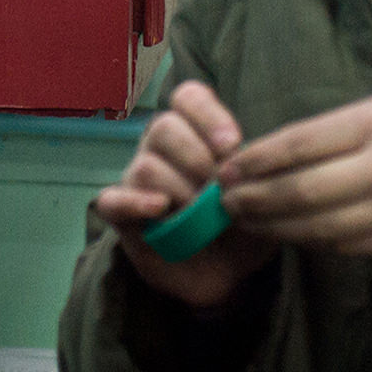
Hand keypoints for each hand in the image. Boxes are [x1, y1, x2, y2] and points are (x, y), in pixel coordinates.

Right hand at [93, 81, 277, 307]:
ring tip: (198, 215)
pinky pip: (113, 200)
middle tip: (217, 188)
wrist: (226, 274)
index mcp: (192, 133)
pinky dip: (135, 202)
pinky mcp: (122, 215)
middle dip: (196, 156)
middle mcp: (159, 148)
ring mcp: (136, 180)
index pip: (188, 98)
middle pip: (163, 127)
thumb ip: (251, 174)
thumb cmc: (241, 223)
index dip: (208, 114)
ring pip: (146, 165)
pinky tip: (160, 209)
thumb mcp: (258, 196)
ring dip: (178, 190)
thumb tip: (240, 162)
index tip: (232, 144)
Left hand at [217, 89, 371, 258]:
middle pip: (301, 191)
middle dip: (254, 199)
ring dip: (273, 227)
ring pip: (317, 226)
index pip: (298, 145)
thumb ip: (329, 132)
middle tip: (224, 201)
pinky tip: (285, 233)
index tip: (225, 168)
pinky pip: (342, 246)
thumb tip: (263, 156)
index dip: (255, 160)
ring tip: (246, 220)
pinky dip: (307, 240)